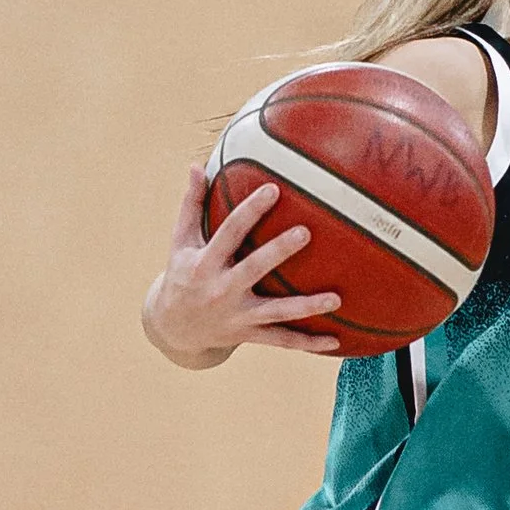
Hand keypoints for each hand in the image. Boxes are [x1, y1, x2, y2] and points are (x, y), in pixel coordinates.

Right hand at [141, 165, 343, 364]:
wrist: (172, 328)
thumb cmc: (182, 273)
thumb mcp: (180, 241)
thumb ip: (191, 204)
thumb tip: (197, 166)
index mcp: (204, 263)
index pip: (228, 232)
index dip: (250, 211)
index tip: (273, 190)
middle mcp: (221, 290)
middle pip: (253, 269)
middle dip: (278, 251)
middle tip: (305, 232)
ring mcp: (237, 316)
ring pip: (275, 312)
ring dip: (306, 307)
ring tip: (336, 298)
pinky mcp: (249, 335)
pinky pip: (281, 340)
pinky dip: (307, 343)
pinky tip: (335, 342)